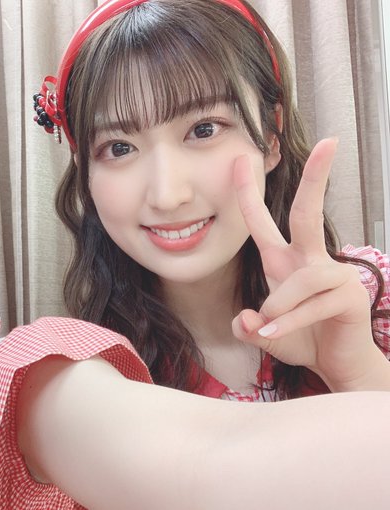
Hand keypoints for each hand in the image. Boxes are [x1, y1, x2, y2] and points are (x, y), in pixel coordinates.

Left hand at [231, 138, 389, 390]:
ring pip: (301, 278)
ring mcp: (333, 276)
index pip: (263, 222)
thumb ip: (248, 327)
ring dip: (279, 305)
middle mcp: (309, 261)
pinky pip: (311, 305)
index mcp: (283, 262)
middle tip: (329, 143)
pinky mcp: (349, 297)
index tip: (243, 158)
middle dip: (316, 178)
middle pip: (308, 214)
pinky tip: (273, 335)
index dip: (249, 192)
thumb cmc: (302, 340)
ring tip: (269, 328)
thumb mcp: (265, 335)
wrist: (336, 366)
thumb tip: (248, 319)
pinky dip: (289, 322)